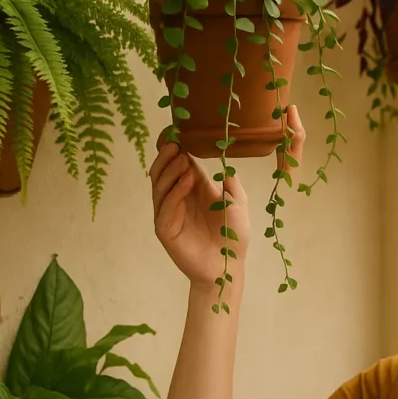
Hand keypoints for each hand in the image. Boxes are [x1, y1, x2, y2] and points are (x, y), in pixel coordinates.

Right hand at [150, 105, 305, 285]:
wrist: (228, 266)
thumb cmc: (232, 236)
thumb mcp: (237, 203)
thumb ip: (232, 184)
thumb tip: (227, 163)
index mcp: (192, 189)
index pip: (178, 164)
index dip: (175, 148)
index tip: (178, 132)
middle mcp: (177, 198)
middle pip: (162, 172)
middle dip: (166, 156)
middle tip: (175, 142)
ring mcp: (168, 213)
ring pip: (159, 186)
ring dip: (170, 170)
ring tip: (182, 157)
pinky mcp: (165, 229)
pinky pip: (165, 207)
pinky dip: (175, 192)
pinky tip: (187, 180)